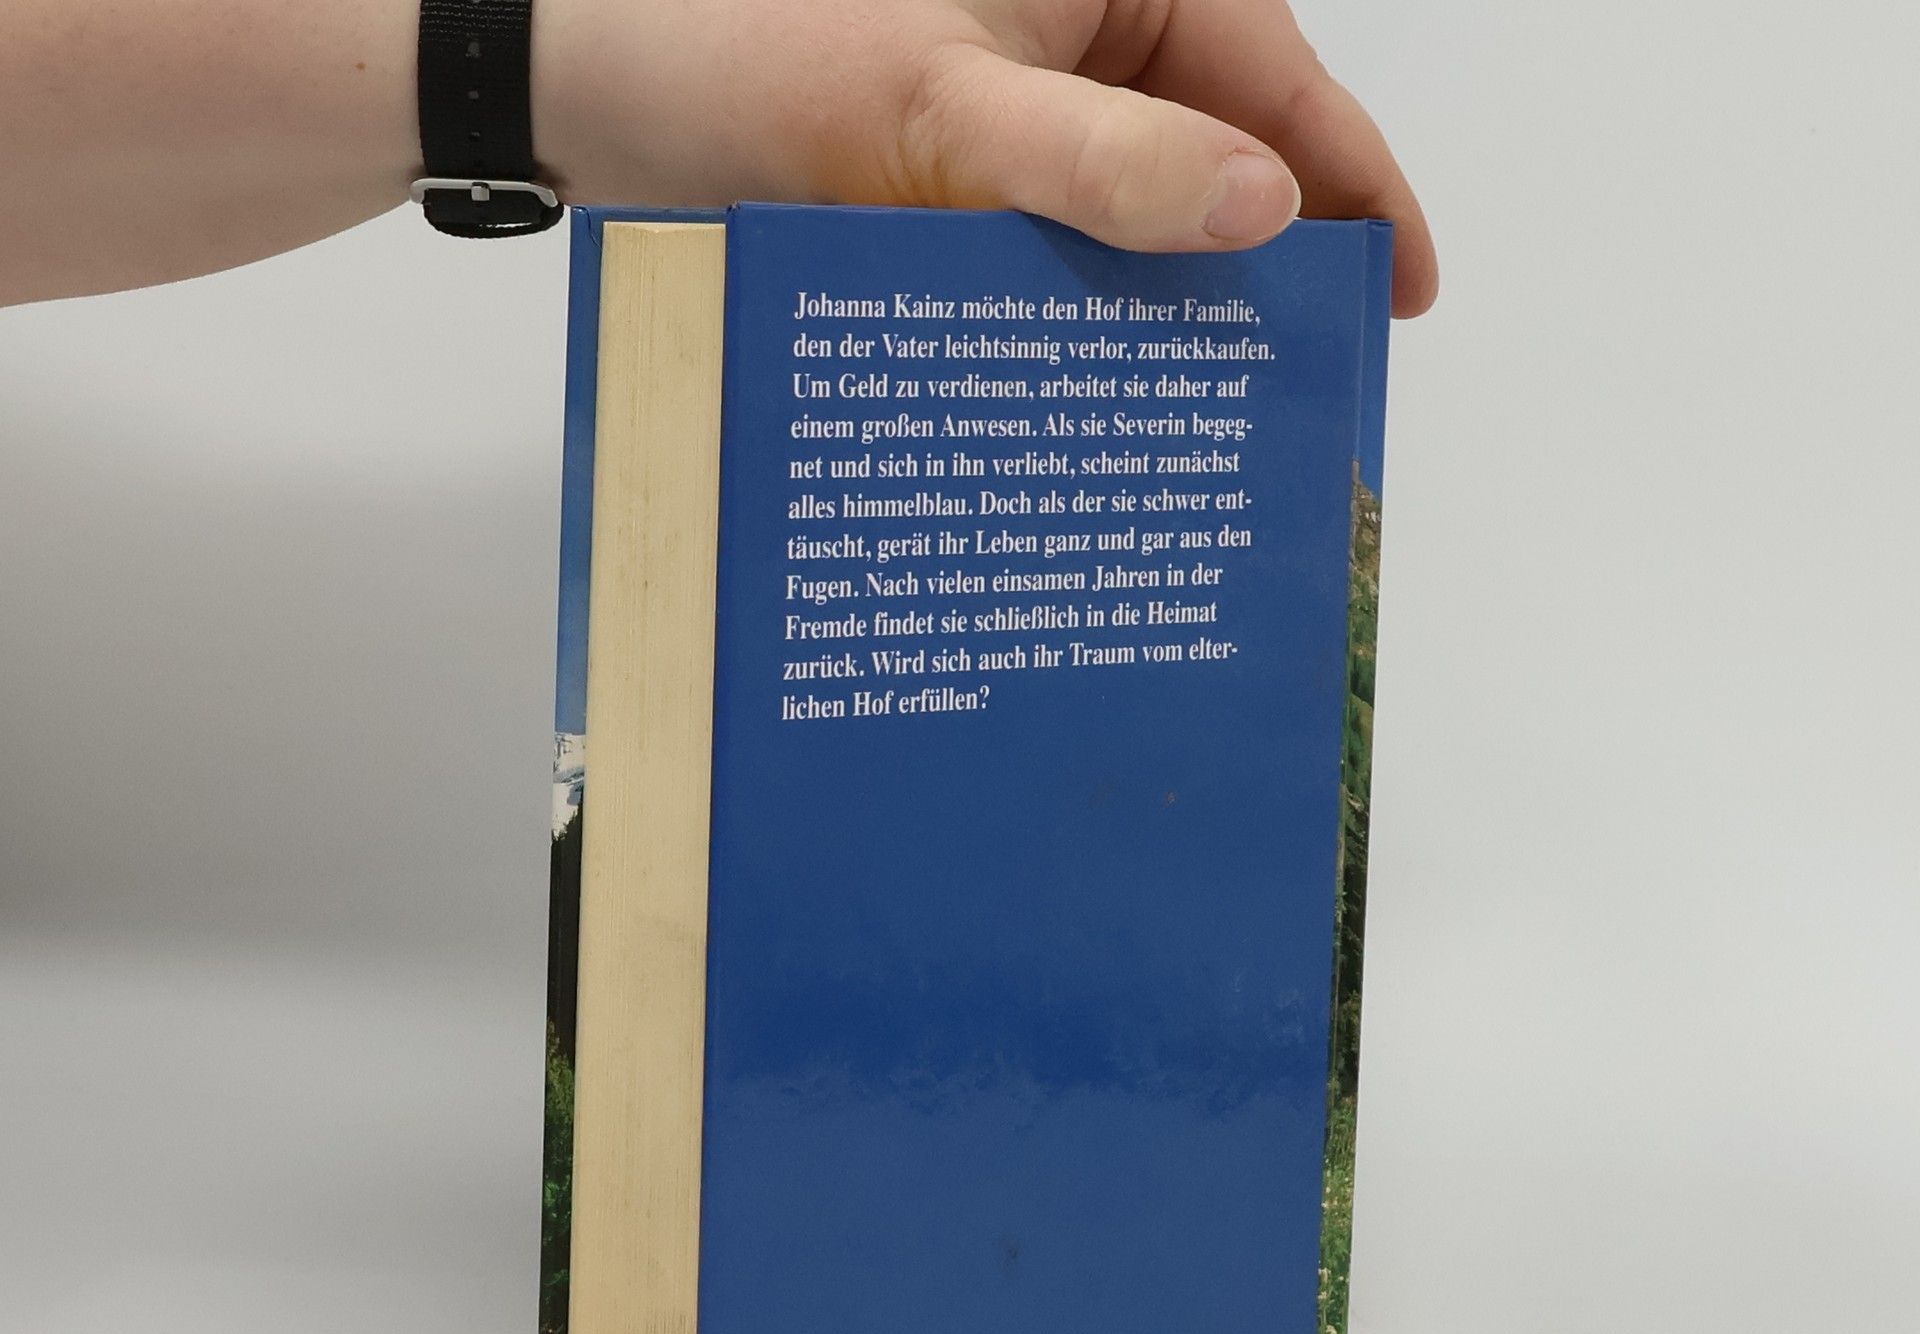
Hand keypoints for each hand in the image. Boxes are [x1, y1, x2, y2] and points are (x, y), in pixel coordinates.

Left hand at [539, 0, 1437, 314]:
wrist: (576, 74)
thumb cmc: (738, 49)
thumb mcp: (941, 112)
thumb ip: (1103, 163)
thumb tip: (1266, 210)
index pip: (1276, 78)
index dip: (1351, 189)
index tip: (1397, 296)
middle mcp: (1078, 12)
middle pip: (1216, 141)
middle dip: (1258, 257)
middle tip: (1297, 382)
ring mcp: (1016, 80)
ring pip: (1133, 194)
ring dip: (1163, 289)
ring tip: (1204, 402)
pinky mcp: (956, 143)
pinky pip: (1053, 221)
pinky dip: (1078, 292)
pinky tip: (1095, 371)